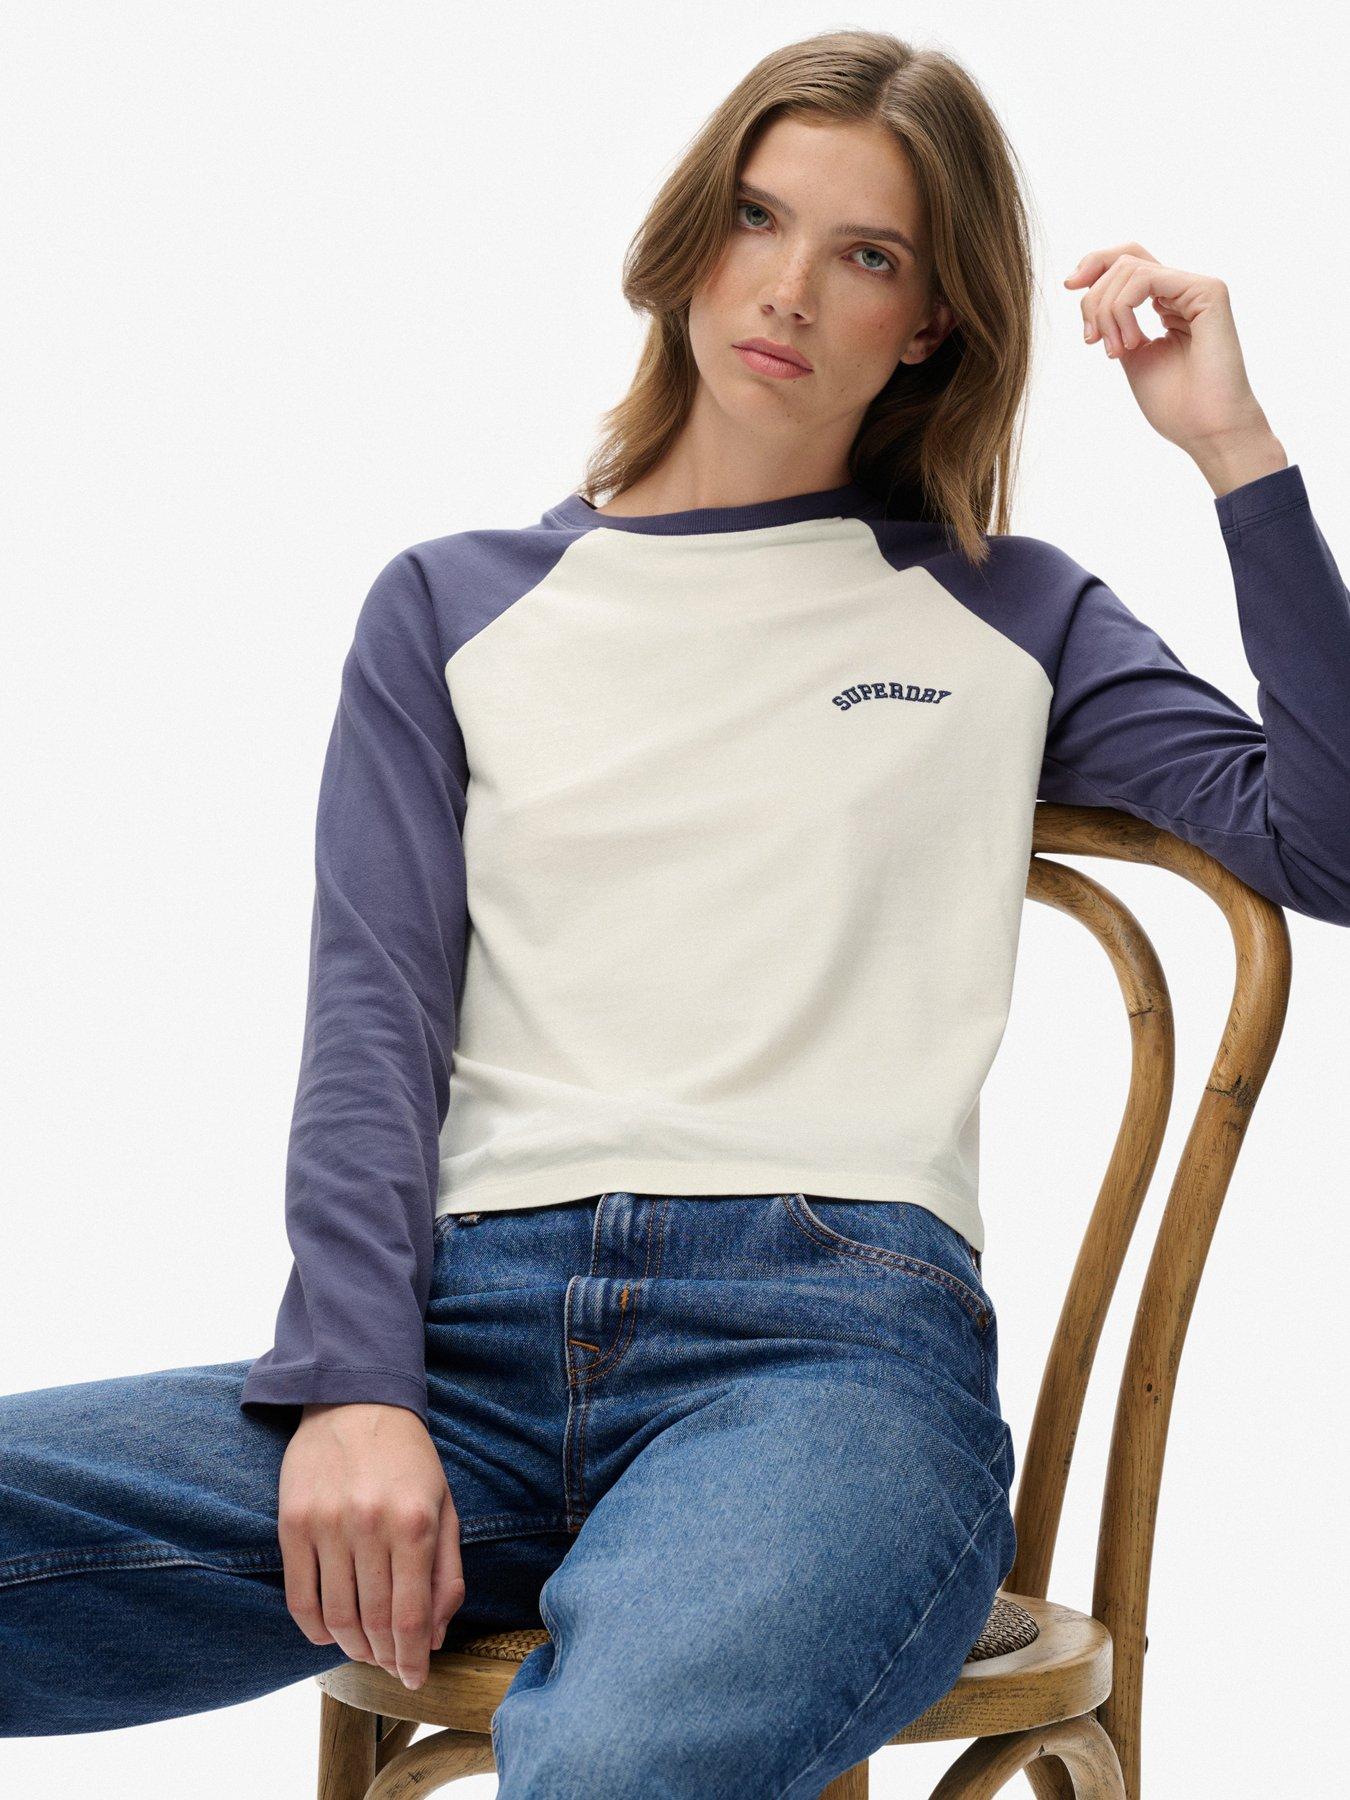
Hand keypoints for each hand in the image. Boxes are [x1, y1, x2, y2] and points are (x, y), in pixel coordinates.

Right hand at [278, 1402, 465, 1689]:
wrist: (353, 1399)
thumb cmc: (407, 1458)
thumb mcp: (444, 1504)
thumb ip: (445, 1571)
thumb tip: (433, 1636)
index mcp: (415, 1522)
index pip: (410, 1616)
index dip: (411, 1659)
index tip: (414, 1679)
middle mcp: (369, 1525)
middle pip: (374, 1622)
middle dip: (385, 1656)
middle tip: (391, 1665)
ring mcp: (326, 1525)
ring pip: (336, 1616)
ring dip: (352, 1646)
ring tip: (365, 1650)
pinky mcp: (292, 1524)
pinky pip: (299, 1598)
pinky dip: (315, 1629)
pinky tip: (330, 1632)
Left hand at [1064, 243, 1286, 494]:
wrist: (1208, 430)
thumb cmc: (1175, 405)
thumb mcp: (1130, 356)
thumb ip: (1115, 322)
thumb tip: (1088, 294)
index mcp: (1166, 304)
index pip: (1127, 263)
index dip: (1094, 267)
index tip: (1068, 286)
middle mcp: (1183, 291)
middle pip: (1125, 258)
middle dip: (1093, 295)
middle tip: (1091, 340)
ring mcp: (1197, 288)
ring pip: (1130, 267)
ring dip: (1107, 311)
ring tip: (1116, 351)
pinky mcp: (1208, 291)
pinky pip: (1146, 278)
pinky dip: (1124, 309)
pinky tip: (1131, 343)